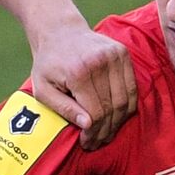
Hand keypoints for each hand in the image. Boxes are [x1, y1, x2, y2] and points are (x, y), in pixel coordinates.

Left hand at [30, 24, 136, 149]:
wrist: (59, 31)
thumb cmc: (48, 63)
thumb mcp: (43, 89)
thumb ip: (63, 108)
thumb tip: (87, 125)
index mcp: (79, 72)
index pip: (95, 112)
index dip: (93, 132)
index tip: (86, 143)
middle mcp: (100, 62)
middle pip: (112, 108)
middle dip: (105, 131)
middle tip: (97, 143)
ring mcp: (115, 56)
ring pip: (125, 100)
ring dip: (118, 122)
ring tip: (106, 134)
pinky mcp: (123, 53)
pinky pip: (131, 88)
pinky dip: (126, 106)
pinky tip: (115, 117)